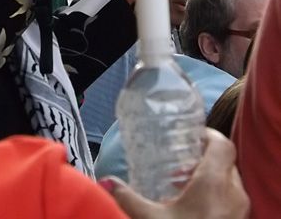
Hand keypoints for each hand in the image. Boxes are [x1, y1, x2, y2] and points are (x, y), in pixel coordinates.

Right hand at [99, 129, 248, 218]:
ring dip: (212, 177)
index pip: (222, 144)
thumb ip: (128, 198)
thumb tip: (106, 182)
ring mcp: (240, 212)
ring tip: (185, 185)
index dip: (208, 135)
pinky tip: (194, 208)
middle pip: (226, 162)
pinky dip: (217, 196)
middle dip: (206, 157)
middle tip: (182, 161)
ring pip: (231, 182)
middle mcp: (234, 194)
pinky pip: (232, 200)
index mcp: (214, 183)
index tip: (191, 135)